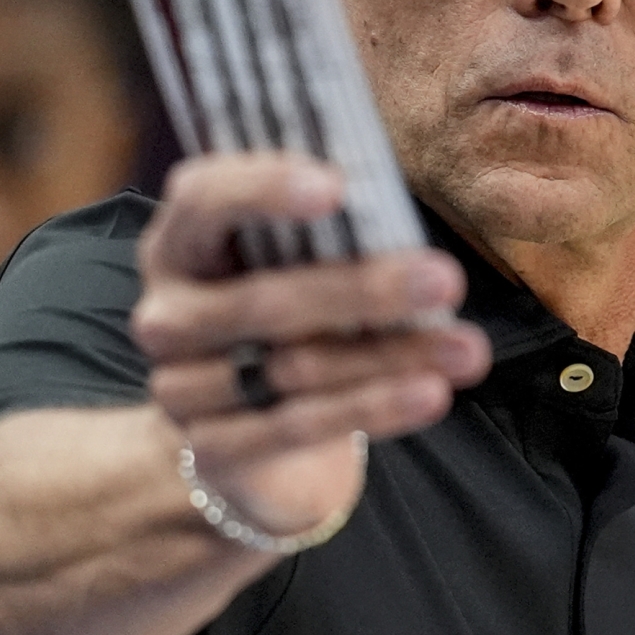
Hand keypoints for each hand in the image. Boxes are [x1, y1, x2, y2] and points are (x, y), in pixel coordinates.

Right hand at [133, 153, 490, 536]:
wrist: (241, 432)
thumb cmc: (284, 316)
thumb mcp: (291, 264)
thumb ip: (328, 231)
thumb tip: (397, 203)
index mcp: (181, 244)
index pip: (202, 199)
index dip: (263, 188)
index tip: (337, 186)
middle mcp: (168, 314)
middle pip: (263, 300)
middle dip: (364, 289)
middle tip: (445, 279)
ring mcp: (181, 387)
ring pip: (294, 369)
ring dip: (390, 356)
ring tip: (466, 350)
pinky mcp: (212, 448)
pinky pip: (298, 426)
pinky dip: (373, 407)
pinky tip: (430, 394)